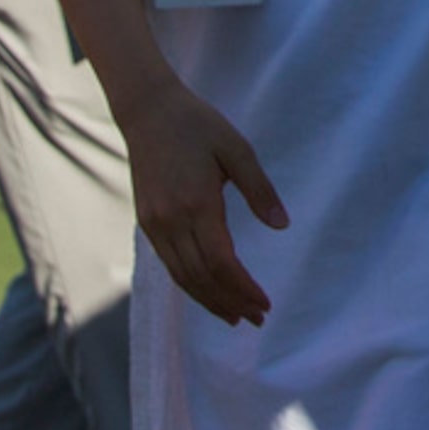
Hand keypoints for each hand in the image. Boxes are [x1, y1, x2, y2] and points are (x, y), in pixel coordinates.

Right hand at [121, 77, 289, 325]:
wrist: (148, 110)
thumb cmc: (198, 125)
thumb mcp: (237, 149)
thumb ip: (259, 189)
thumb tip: (282, 226)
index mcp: (197, 203)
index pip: (222, 262)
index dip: (244, 288)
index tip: (265, 303)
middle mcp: (172, 220)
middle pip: (202, 277)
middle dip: (231, 303)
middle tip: (257, 318)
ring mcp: (155, 224)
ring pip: (183, 276)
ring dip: (210, 300)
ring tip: (235, 316)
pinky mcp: (147, 222)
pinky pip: (169, 264)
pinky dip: (190, 284)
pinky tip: (207, 291)